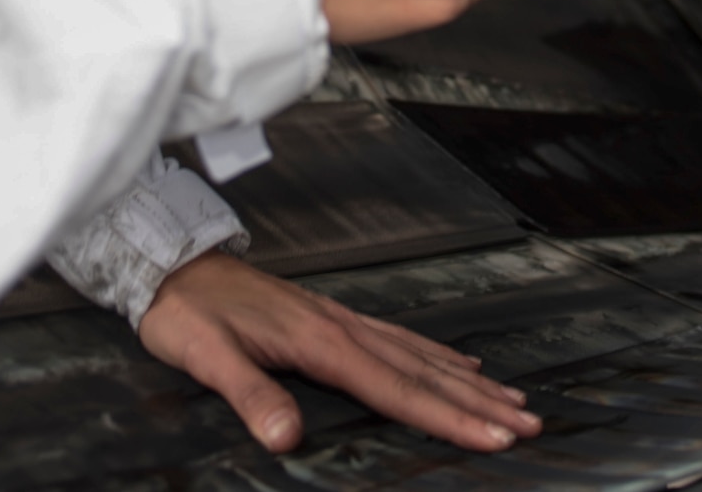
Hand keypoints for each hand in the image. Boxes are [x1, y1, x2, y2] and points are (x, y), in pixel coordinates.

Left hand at [137, 251, 541, 452]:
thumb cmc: (189, 313)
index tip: (493, 435)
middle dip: (478, 403)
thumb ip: (252, 396)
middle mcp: (343, 328)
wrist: (174, 263)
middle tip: (527, 423)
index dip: (449, 418)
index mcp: (321, 342)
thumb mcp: (208, 358)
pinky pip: (400, 340)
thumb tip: (287, 438)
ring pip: (420, 355)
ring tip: (510, 399)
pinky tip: (457, 364)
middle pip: (424, 373)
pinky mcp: (332, 319)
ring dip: (468, 381)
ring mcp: (342, 320)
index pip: (398, 389)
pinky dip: (436, 356)